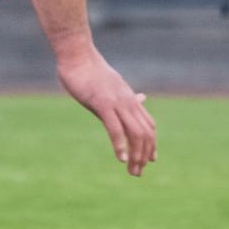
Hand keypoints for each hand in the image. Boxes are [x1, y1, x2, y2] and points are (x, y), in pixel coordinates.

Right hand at [56, 47, 155, 174]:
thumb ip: (124, 97)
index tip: (149, 161)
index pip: (148, 126)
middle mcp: (128, 102)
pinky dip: (120, 144)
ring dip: (135, 155)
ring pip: (135, 133)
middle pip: (145, 133)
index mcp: (130, 99)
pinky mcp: (103, 103)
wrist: (77, 56)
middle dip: (144, 156)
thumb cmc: (88, 70)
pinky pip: (115, 127)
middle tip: (137, 173)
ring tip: (131, 170)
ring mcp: (117, 103)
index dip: (151, 145)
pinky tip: (120, 157)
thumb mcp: (111, 85)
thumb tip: (141, 98)